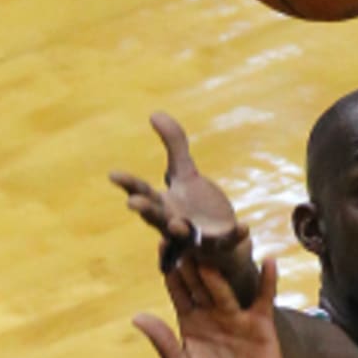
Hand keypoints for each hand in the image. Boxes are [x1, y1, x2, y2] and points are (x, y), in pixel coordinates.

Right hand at [110, 112, 260, 306]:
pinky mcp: (220, 244)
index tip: (113, 174)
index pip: (143, 193)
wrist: (217, 238)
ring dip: (180, 231)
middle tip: (133, 204)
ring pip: (186, 236)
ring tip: (178, 224)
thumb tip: (154, 113)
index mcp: (163, 205)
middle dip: (147, 211)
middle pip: (157, 218)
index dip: (129, 184)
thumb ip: (174, 145)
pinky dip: (235, 235)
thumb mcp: (185, 172)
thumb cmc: (194, 205)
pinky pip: (228, 241)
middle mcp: (174, 223)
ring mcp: (196, 237)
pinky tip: (244, 227)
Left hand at [134, 254, 284, 357]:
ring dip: (221, 268)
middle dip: (194, 259)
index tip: (163, 244)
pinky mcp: (260, 324)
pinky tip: (270, 260)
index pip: (178, 288)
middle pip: (201, 280)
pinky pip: (264, 298)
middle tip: (188, 232)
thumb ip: (163, 342)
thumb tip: (137, 317)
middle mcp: (212, 313)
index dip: (171, 268)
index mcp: (189, 321)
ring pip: (226, 286)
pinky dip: (268, 280)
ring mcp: (236, 316)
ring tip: (216, 246)